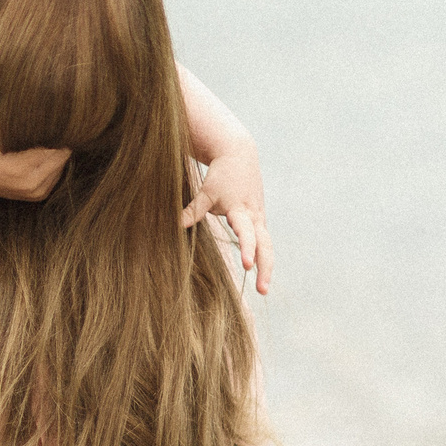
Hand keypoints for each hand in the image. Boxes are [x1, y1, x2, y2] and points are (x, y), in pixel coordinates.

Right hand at [0, 118, 69, 202]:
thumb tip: (9, 113)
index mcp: (18, 169)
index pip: (51, 144)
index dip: (51, 126)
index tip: (44, 113)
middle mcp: (32, 183)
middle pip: (62, 152)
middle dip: (55, 135)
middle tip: (43, 119)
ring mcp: (38, 191)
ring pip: (63, 160)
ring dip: (55, 145)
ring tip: (38, 133)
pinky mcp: (41, 192)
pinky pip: (59, 168)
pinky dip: (52, 156)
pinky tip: (37, 147)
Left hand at [181, 140, 272, 292]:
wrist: (239, 155)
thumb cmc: (221, 175)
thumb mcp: (207, 191)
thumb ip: (194, 209)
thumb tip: (177, 224)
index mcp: (241, 210)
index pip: (246, 233)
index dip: (246, 249)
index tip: (246, 266)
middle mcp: (255, 217)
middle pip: (265, 246)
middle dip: (265, 268)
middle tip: (262, 290)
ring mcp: (259, 219)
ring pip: (268, 246)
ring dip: (267, 267)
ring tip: (262, 289)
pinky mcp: (259, 220)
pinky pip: (264, 242)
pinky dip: (263, 258)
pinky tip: (261, 275)